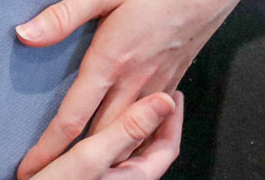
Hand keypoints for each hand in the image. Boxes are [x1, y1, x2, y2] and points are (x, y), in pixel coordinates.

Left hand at [15, 0, 249, 179]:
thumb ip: (64, 15)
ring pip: (130, 134)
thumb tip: (23, 34)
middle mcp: (136, 80)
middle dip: (75, 161)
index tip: (28, 168)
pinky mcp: (176, 75)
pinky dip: (137, 140)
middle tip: (52, 176)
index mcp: (112, 60)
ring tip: (87, 169)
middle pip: (101, 136)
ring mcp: (159, 81)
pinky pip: (153, 122)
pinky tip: (129, 142)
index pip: (73, 117)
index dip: (48, 147)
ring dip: (107, 154)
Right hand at [27, 92, 182, 179]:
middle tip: (157, 95)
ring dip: (137, 130)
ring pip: (132, 155)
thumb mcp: (90, 157)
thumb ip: (127, 129)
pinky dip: (117, 140)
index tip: (174, 93)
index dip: (172, 118)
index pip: (167, 147)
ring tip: (136, 106)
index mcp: (134, 178)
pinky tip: (106, 129)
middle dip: (157, 122)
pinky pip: (114, 160)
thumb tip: (166, 99)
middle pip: (152, 151)